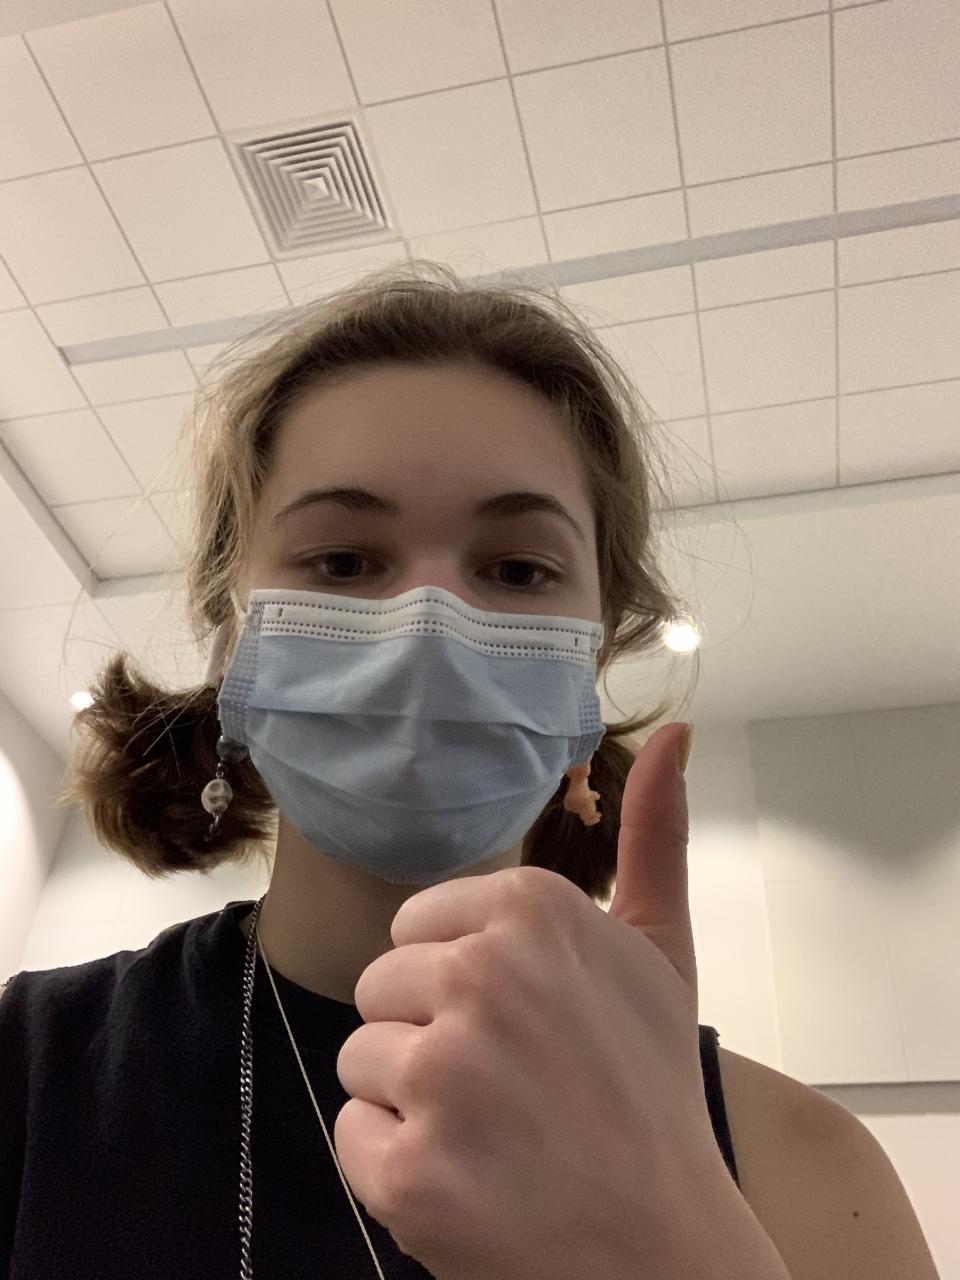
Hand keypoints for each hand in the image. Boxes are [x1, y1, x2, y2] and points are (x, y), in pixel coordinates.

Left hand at [334, 723, 787, 1279]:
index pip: (418, 925)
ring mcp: (443, 1074)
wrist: (664, 1246)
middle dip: (431, 1034)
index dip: (460, 979)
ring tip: (491, 1131)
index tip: (522, 1022)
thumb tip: (676, 730)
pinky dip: (396, 1166)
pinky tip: (468, 1179)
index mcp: (533, 909)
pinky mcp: (407, 1169)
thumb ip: (654, 836)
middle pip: (382, 986)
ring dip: (411, 1100)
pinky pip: (353, 1135)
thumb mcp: (660, 953)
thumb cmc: (651, 1092)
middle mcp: (484, 974)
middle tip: (512, 1084)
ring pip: (361, 1058)